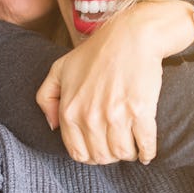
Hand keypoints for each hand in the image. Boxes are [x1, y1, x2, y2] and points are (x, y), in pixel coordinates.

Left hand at [36, 9, 166, 164]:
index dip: (90, 155)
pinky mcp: (141, 112)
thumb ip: (46, 98)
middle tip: (117, 146)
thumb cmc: (96, 51)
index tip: (100, 149)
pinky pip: (145, 145)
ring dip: (128, 154)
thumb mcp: (60, 69)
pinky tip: (147, 152)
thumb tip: (52, 126)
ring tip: (132, 146)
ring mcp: (116, 116)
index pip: (78, 152)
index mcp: (70, 111)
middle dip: (110, 156)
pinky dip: (147, 153)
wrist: (130, 36)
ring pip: (122, 153)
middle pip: (102, 156)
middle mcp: (91, 117)